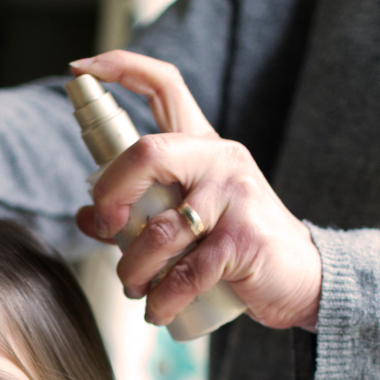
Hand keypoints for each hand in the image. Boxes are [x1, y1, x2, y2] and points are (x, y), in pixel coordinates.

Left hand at [70, 51, 320, 330]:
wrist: (301, 279)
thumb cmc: (234, 246)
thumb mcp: (186, 221)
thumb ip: (137, 213)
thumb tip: (86, 217)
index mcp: (202, 144)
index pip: (164, 85)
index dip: (120, 68)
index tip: (79, 70)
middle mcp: (219, 159)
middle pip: (147, 154)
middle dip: (110, 196)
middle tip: (107, 230)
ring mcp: (234, 198)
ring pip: (156, 232)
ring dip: (132, 271)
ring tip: (136, 288)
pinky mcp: (242, 241)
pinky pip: (184, 273)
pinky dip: (161, 300)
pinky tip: (157, 312)